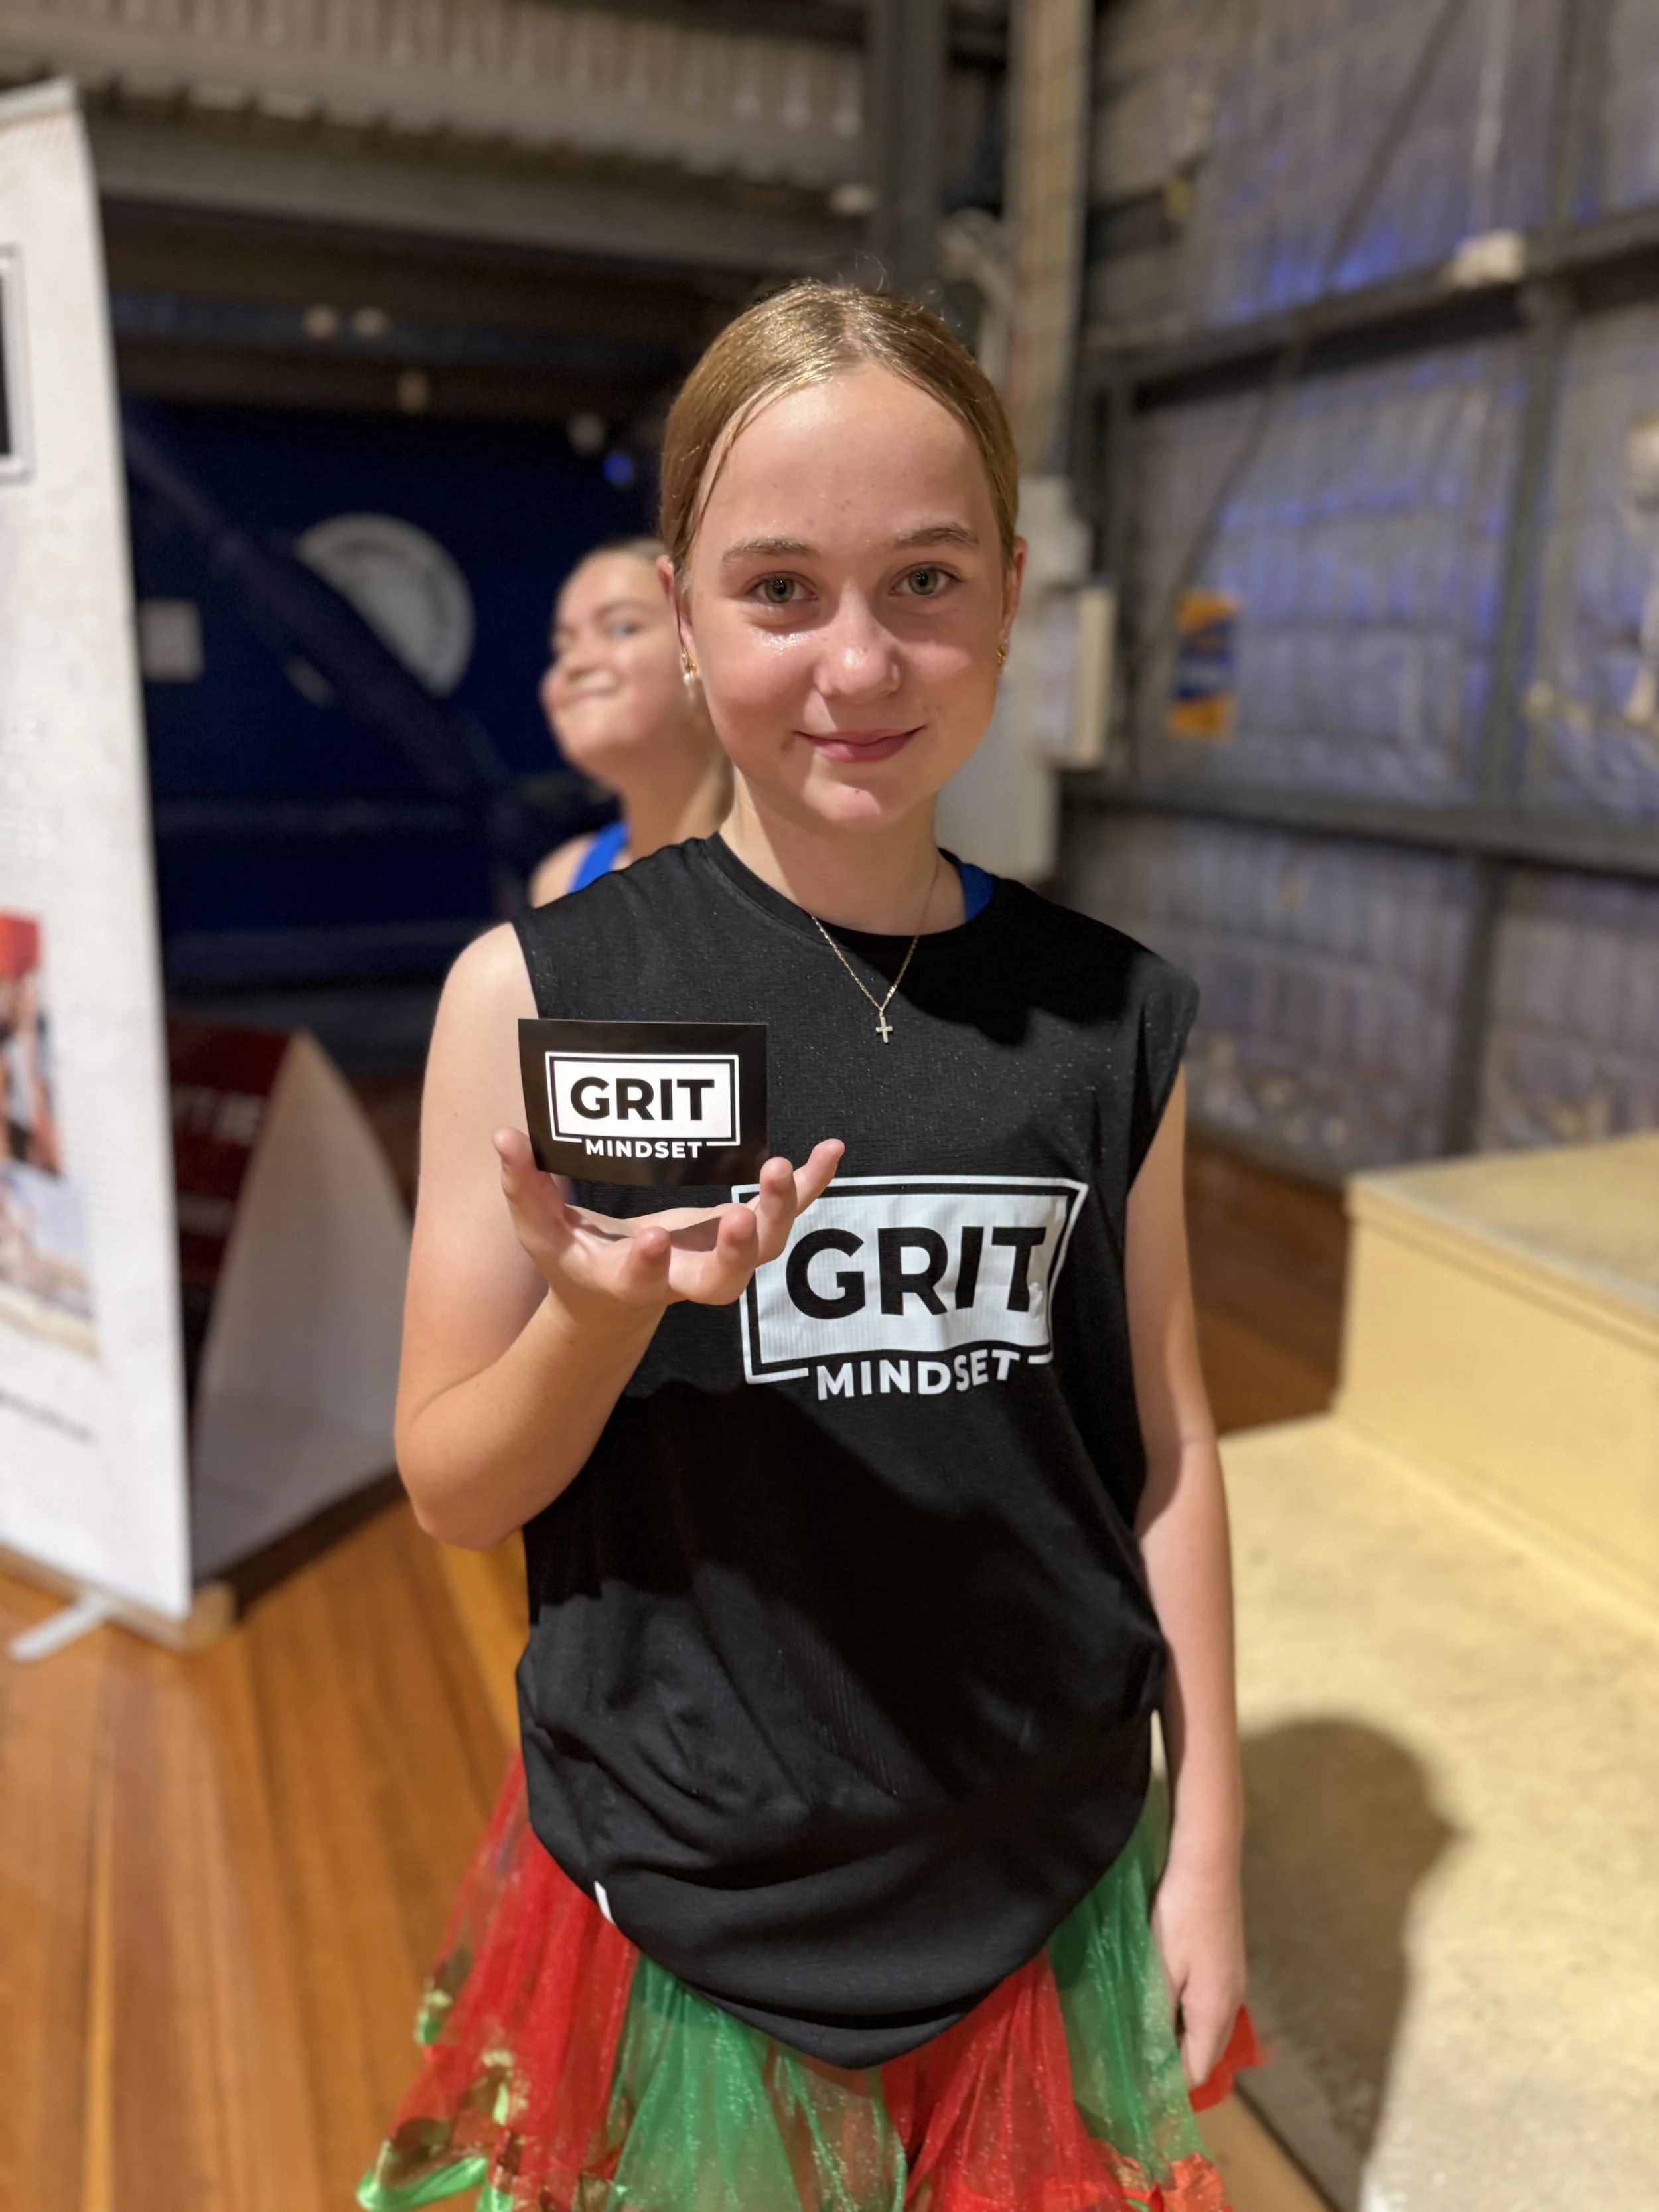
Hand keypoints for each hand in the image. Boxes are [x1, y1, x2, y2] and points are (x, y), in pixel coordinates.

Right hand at [492, 1129, 843, 1320]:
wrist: (619, 1301)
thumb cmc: (577, 1261)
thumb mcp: (543, 1236)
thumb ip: (524, 1191)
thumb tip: (504, 1138)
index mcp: (631, 1281)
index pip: (641, 1281)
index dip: (648, 1266)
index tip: (651, 1239)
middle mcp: (684, 1277)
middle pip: (723, 1279)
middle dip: (737, 1251)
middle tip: (742, 1218)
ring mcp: (721, 1256)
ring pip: (764, 1247)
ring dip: (780, 1211)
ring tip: (783, 1170)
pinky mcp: (743, 1232)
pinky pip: (787, 1212)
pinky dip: (811, 1184)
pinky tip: (831, 1149)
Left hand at [1149, 1851, 1246, 2091]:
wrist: (1207, 1862)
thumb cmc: (1180, 1916)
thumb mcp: (1160, 1970)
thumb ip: (1155, 2017)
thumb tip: (1148, 2061)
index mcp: (1215, 2013)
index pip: (1195, 2070)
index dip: (1166, 2086)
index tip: (1131, 2089)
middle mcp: (1231, 2003)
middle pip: (1204, 2053)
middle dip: (1172, 2066)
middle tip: (1131, 2066)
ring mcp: (1231, 1981)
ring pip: (1204, 2028)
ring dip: (1176, 2038)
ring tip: (1139, 2037)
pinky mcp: (1224, 1962)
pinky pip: (1204, 2005)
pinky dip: (1182, 2015)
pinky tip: (1159, 2002)